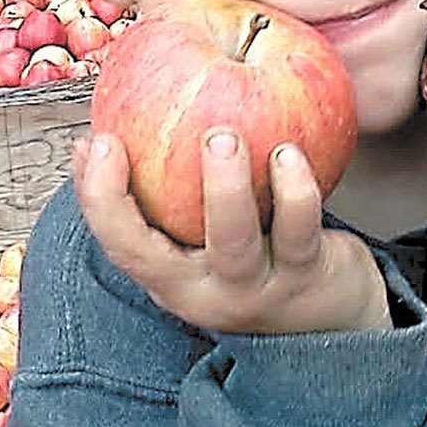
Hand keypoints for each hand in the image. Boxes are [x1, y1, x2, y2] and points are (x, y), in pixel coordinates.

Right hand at [73, 128, 391, 336]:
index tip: (92, 141)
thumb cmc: (258, 250)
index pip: (118, 244)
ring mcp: (255, 290)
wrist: (334, 309)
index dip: (96, 196)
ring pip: (233, 244)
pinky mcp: (305, 278)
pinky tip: (289, 152)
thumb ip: (169, 185)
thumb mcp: (206, 229)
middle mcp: (205, 294)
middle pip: (151, 257)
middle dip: (125, 200)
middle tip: (122, 138)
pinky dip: (294, 190)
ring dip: (224, 187)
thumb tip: (118, 117)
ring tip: (223, 137)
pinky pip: (298, 231)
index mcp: (171, 278)